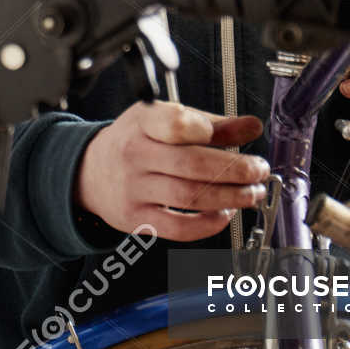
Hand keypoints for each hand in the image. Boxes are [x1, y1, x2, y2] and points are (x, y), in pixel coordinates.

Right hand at [74, 100, 268, 241]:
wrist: (90, 172)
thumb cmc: (135, 142)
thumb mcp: (165, 121)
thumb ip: (212, 125)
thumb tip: (252, 127)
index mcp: (143, 122)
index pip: (175, 123)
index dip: (209, 131)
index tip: (237, 138)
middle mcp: (135, 154)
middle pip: (191, 164)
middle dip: (236, 170)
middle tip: (259, 172)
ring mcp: (133, 188)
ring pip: (189, 196)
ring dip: (230, 198)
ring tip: (251, 194)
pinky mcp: (136, 218)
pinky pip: (178, 227)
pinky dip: (208, 224)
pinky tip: (224, 214)